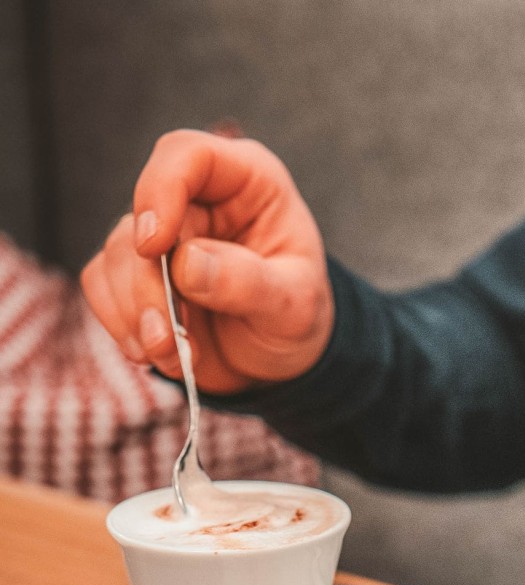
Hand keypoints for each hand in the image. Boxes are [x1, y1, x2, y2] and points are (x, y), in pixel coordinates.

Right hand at [80, 130, 333, 392]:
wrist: (279, 362)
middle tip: (168, 338)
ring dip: (136, 313)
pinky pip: (102, 284)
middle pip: (142, 218)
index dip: (161, 191)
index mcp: (246, 183)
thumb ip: (247, 282)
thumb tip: (185, 264)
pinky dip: (121, 324)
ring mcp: (163, 236)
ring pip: (116, 254)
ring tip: (171, 356)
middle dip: (149, 286)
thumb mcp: (293, 307)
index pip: (187, 156)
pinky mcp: (136, 274)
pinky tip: (154, 354)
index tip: (153, 246)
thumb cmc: (297, 320)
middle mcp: (198, 200)